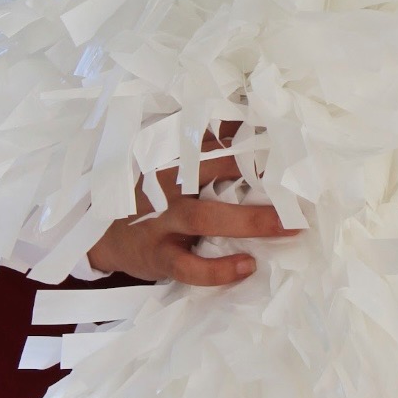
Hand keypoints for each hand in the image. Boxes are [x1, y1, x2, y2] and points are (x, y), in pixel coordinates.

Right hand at [86, 137, 295, 285]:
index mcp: (173, 156)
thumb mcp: (166, 164)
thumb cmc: (144, 194)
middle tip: (301, 180)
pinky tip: (247, 265)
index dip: (250, 136)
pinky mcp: (159, 255)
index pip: (214, 138)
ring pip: (207, 217)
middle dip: (259, 173)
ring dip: (251, 221)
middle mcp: (168, 183)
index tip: (286, 136)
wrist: (96, 232)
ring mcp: (162, 220)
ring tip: (290, 226)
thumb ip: (202, 148)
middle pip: (215, 171)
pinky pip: (191, 266)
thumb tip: (250, 128)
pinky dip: (219, 269)